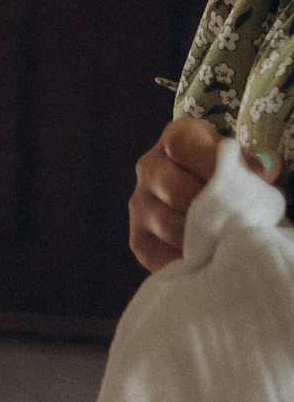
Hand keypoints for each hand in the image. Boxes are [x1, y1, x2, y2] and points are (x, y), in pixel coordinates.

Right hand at [128, 116, 281, 271]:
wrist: (212, 201)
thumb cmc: (237, 181)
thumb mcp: (248, 164)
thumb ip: (255, 167)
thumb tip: (262, 172)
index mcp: (176, 139)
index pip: (182, 146)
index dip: (213, 164)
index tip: (245, 180)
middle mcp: (150, 168)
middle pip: (175, 190)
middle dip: (215, 209)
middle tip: (243, 221)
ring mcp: (140, 205)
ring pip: (171, 227)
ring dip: (205, 239)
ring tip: (230, 243)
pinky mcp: (140, 240)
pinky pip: (160, 256)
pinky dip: (189, 261)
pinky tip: (211, 259)